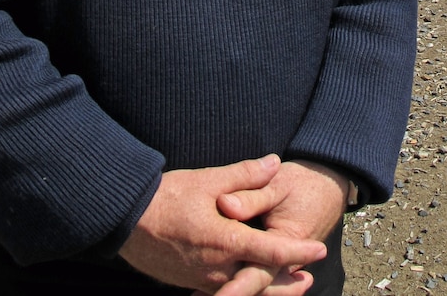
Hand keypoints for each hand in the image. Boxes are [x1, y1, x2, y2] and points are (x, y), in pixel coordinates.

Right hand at [118, 155, 326, 292]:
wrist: (127, 220)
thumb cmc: (168, 197)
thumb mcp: (209, 179)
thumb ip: (245, 174)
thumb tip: (274, 163)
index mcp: (227, 241)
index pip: (273, 252)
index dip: (299, 252)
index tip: (319, 249)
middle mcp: (218, 268)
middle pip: (262, 281)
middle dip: (288, 282)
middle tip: (308, 278)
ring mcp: (203, 279)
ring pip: (243, 291)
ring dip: (267, 289)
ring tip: (287, 285)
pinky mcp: (191, 283)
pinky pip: (224, 291)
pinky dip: (242, 288)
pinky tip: (246, 281)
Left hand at [202, 160, 348, 295]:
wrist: (326, 186)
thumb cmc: (303, 183)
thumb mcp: (279, 184)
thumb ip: (251, 195)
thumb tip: (224, 205)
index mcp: (286, 242)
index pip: (257, 271)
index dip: (235, 287)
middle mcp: (285, 263)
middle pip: (253, 285)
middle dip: (228, 294)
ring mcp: (279, 266)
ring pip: (253, 284)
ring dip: (229, 290)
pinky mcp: (270, 263)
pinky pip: (251, 277)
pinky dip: (234, 283)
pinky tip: (207, 289)